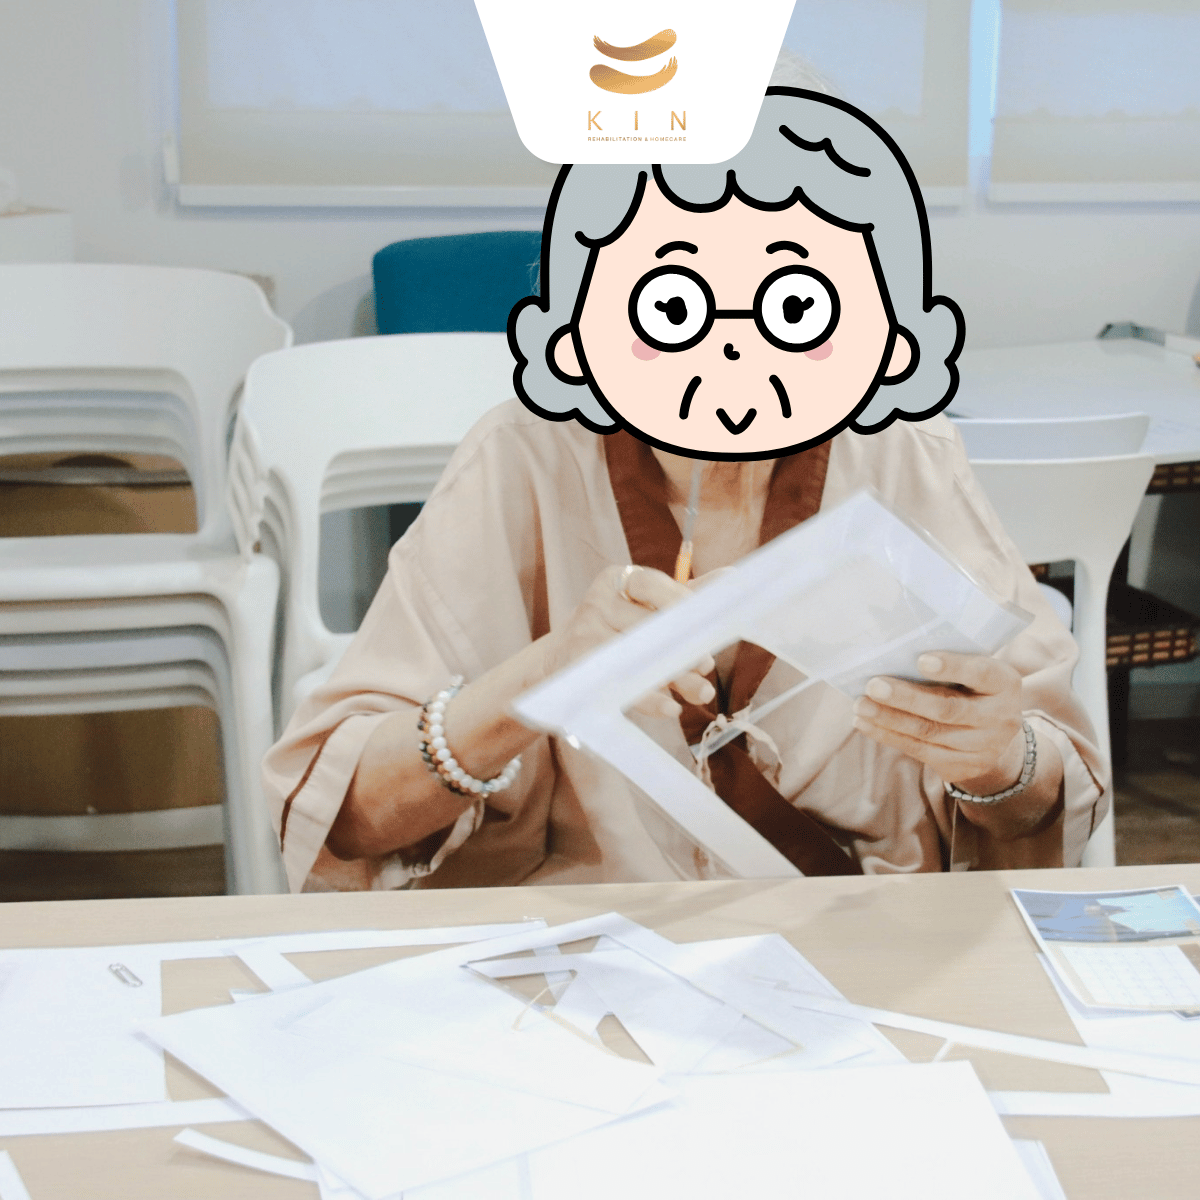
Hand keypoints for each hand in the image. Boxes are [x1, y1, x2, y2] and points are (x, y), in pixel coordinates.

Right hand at [541, 564, 715, 717]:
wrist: (558, 662)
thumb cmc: (616, 630)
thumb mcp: (644, 608)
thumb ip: (685, 595)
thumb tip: (732, 578)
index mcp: (617, 579)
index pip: (653, 584)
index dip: (683, 605)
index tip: (707, 626)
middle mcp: (597, 602)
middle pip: (649, 625)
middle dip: (684, 648)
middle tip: (706, 666)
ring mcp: (584, 635)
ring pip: (639, 657)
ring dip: (675, 678)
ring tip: (699, 692)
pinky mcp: (580, 668)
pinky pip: (622, 684)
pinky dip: (651, 699)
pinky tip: (671, 708)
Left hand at [851, 651, 1025, 795]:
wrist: (995, 738)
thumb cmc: (973, 689)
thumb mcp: (975, 671)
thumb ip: (948, 661)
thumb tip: (893, 651)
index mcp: (1005, 683)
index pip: (981, 673)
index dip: (952, 667)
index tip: (920, 659)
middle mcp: (1000, 717)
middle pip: (948, 708)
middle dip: (906, 697)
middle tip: (873, 685)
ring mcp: (983, 747)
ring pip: (928, 732)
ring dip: (889, 718)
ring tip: (861, 704)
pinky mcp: (962, 766)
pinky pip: (919, 750)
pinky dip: (887, 735)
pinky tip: (865, 723)